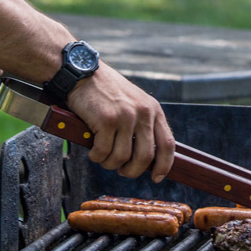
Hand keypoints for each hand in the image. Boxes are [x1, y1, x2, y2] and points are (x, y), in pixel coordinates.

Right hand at [66, 65, 174, 181]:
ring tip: (102, 155)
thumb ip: (143, 125)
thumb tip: (147, 158)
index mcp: (153, 110)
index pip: (168, 144)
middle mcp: (143, 112)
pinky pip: (103, 152)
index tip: (157, 177)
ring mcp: (125, 116)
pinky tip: (92, 149)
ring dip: (109, 163)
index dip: (164, 166)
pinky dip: (96, 156)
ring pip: (121, 158)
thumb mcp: (134, 103)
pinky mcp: (106, 120)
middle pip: (146, 157)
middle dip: (132, 170)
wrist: (82, 73)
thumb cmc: (106, 92)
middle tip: (121, 170)